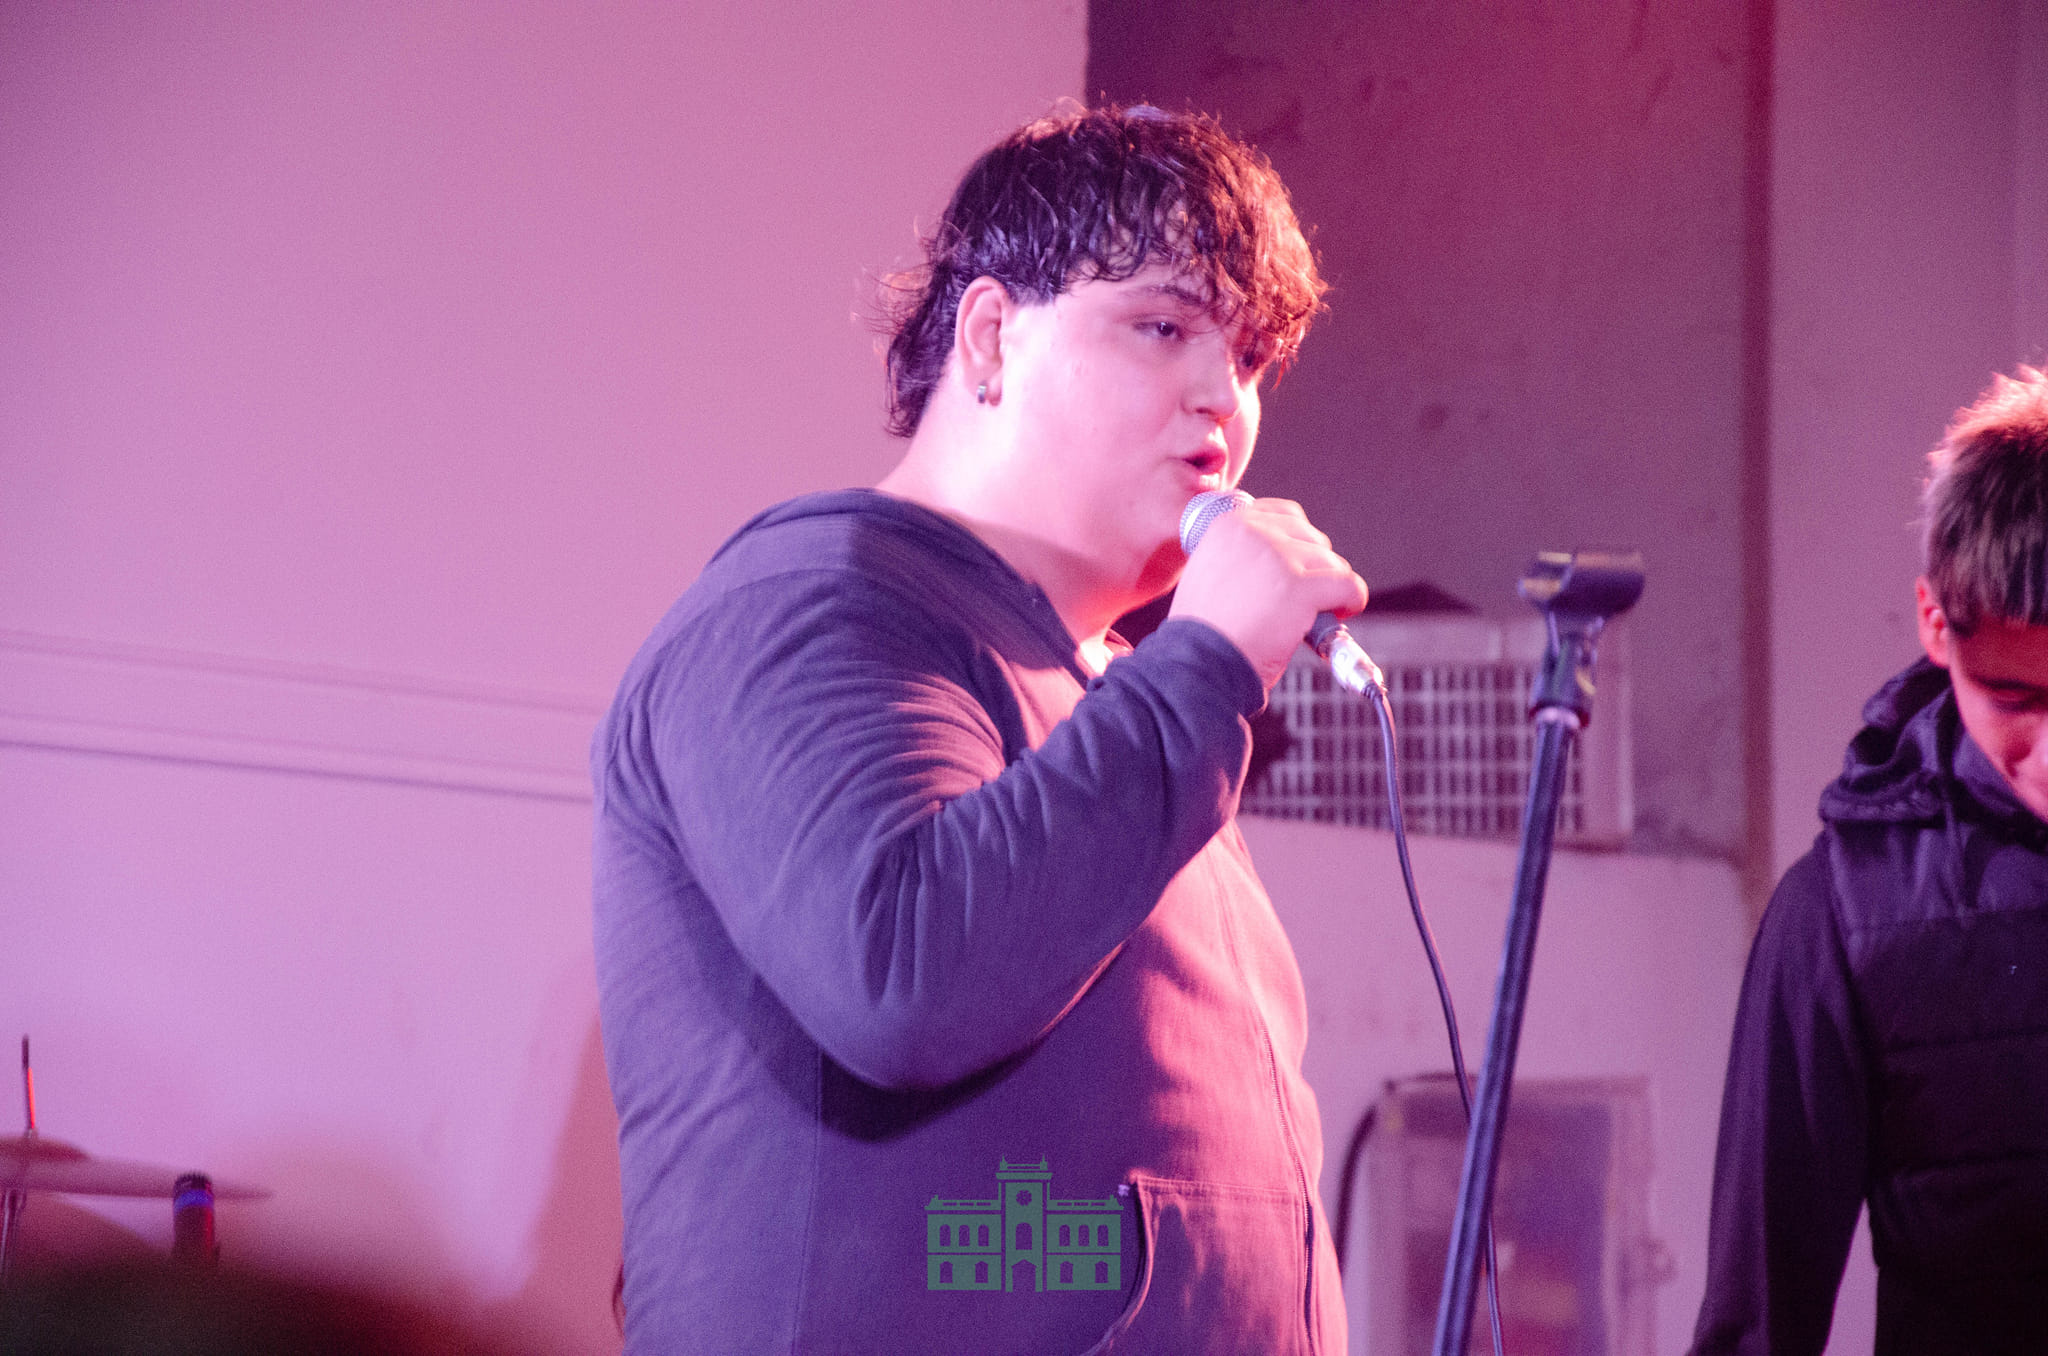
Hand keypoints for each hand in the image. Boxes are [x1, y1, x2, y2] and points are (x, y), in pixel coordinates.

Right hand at [1166, 497, 1368, 690]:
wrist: (1197, 665)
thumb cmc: (1203, 633)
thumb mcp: (1209, 573)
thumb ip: (1241, 555)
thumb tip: (1281, 555)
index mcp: (1229, 525)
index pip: (1286, 515)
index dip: (1299, 545)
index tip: (1298, 568)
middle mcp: (1254, 533)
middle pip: (1312, 538)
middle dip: (1314, 569)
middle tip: (1300, 600)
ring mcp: (1278, 558)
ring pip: (1332, 563)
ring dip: (1328, 590)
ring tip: (1308, 615)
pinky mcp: (1299, 588)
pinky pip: (1348, 585)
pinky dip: (1351, 601)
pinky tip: (1339, 614)